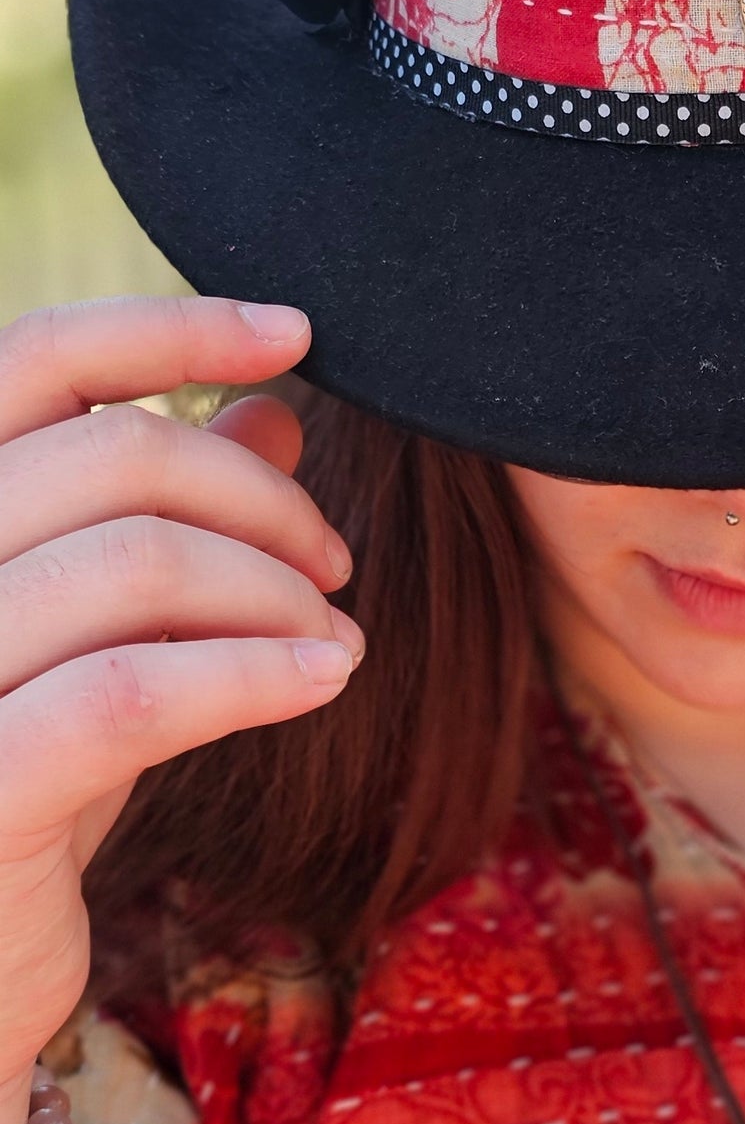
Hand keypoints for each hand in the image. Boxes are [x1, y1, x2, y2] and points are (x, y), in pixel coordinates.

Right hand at [0, 296, 362, 1123]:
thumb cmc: (18, 794)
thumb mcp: (93, 641)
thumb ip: (154, 523)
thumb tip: (270, 404)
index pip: (28, 359)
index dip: (166, 329)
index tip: (295, 331)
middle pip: (106, 460)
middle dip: (254, 497)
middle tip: (333, 565)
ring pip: (130, 565)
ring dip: (271, 591)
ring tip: (333, 641)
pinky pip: (128, 696)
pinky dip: (249, 674)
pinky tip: (322, 681)